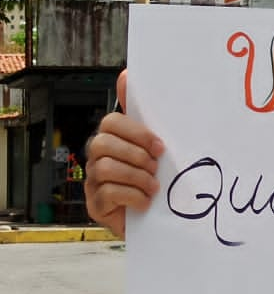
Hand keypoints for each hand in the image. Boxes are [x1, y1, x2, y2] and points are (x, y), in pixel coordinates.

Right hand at [83, 71, 163, 237]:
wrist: (159, 219)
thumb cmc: (157, 177)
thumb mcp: (157, 148)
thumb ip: (146, 116)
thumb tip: (126, 73)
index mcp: (114, 139)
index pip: (112, 122)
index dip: (136, 132)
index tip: (160, 146)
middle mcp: (98, 157)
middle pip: (104, 142)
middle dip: (136, 155)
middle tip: (156, 167)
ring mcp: (93, 180)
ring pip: (106, 168)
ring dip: (137, 177)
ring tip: (153, 187)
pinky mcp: (95, 204)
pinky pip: (107, 193)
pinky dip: (133, 197)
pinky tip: (145, 202)